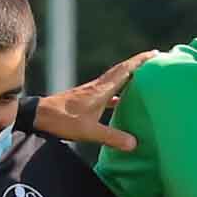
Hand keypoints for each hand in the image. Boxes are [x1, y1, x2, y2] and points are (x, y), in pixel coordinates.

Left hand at [32, 53, 146, 151]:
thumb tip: (134, 143)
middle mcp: (98, 86)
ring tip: (144, 77)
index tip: (156, 53)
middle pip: (123, 71)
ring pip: (115, 80)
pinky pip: (108, 91)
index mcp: (101, 90)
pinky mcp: (86, 99)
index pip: (125, 70)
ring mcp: (91, 92)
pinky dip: (118, 91)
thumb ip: (112, 137)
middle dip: (140, 64)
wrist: (39, 116)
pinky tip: (122, 100)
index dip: (141, 61)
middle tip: (156, 60)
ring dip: (129, 76)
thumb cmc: (62, 121)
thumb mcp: (89, 131)